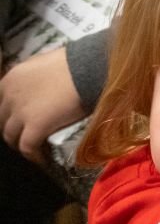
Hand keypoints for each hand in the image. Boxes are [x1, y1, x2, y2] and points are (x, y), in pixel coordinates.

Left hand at [0, 48, 83, 162]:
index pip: (0, 103)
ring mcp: (20, 113)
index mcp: (10, 80)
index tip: (20, 121)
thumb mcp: (43, 65)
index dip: (9, 115)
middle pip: (2, 121)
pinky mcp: (35, 126)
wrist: (86, 70)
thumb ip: (34, 78)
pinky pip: (27, 147)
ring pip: (10, 136)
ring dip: (20, 144)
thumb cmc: (73, 64)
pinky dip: (33, 155)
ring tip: (34, 151)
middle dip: (12, 130)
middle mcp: (9, 96)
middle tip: (26, 136)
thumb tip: (41, 87)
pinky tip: (42, 159)